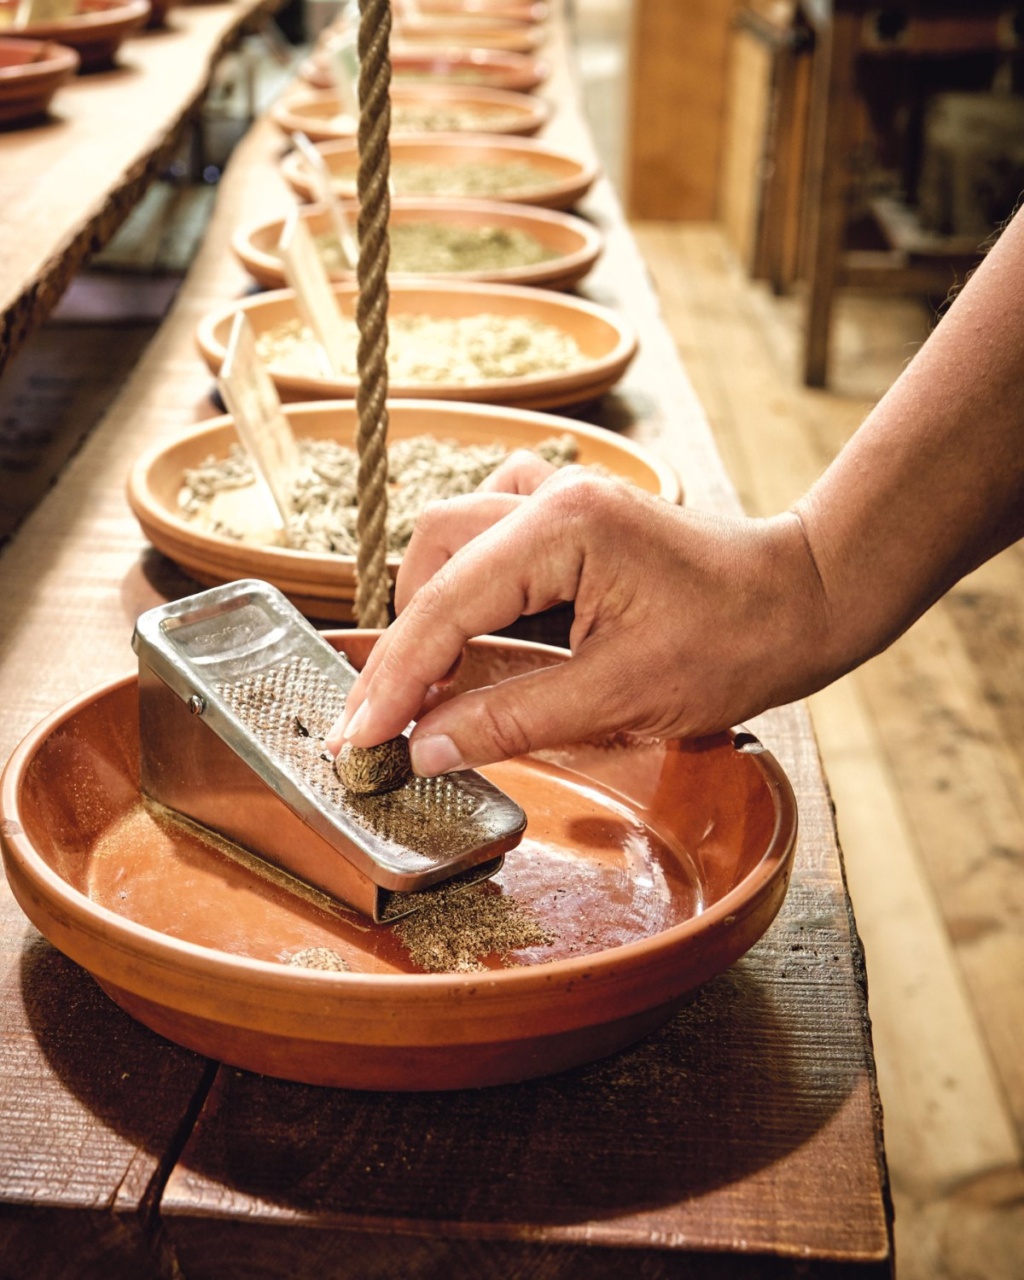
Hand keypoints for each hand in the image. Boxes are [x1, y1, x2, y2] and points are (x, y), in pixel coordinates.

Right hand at [327, 465, 829, 774]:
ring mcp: (561, 496)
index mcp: (563, 529)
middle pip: (434, 554)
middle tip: (386, 720)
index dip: (394, 679)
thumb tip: (425, 748)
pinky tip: (476, 621)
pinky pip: (491, 529)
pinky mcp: (572, 514)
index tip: (359, 740)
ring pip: (454, 536)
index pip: (446, 605)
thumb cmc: (734, 643)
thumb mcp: (620, 697)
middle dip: (404, 642)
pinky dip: (468, 579)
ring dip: (431, 607)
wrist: (801, 598)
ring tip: (424, 681)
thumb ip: (511, 718)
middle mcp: (552, 495)